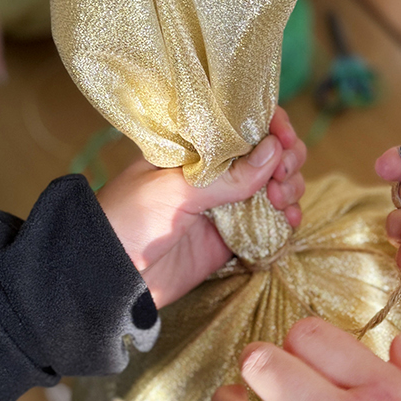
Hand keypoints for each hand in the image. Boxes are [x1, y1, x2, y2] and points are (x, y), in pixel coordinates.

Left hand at [97, 109, 305, 308]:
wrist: (109, 277)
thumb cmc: (128, 220)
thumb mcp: (174, 190)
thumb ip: (226, 176)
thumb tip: (274, 150)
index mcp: (193, 146)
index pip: (241, 122)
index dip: (270, 125)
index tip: (284, 139)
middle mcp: (213, 171)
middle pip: (267, 154)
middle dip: (286, 160)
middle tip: (282, 179)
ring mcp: (224, 204)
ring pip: (274, 186)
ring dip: (290, 189)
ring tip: (283, 203)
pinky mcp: (230, 237)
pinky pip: (269, 223)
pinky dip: (286, 220)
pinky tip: (289, 222)